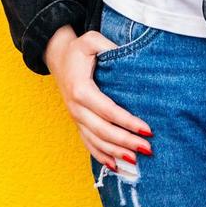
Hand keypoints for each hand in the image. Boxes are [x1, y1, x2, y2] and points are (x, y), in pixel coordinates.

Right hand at [43, 23, 153, 172]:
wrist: (57, 57)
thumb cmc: (78, 49)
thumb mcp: (92, 40)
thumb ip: (109, 46)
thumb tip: (131, 57)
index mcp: (81, 89)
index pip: (108, 110)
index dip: (127, 122)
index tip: (147, 129)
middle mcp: (76, 107)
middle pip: (103, 131)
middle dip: (126, 142)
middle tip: (148, 149)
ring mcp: (76, 117)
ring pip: (96, 141)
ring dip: (116, 153)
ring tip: (136, 161)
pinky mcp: (77, 122)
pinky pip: (88, 144)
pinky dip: (101, 156)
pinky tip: (116, 166)